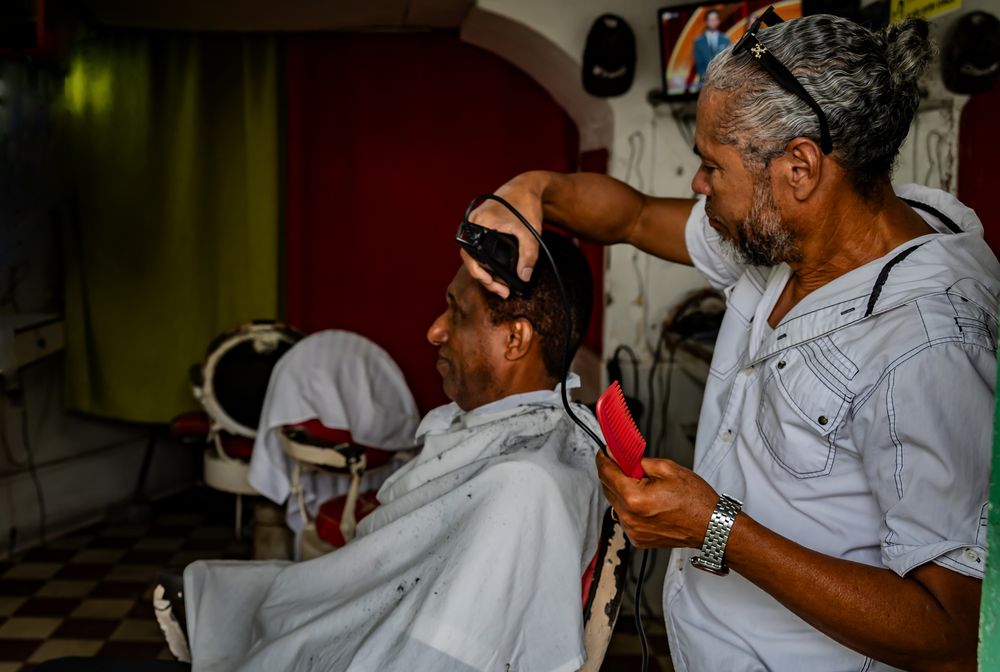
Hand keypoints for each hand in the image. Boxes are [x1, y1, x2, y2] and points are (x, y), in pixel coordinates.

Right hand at [464, 176, 544, 297]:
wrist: (527, 187)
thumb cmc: (527, 206)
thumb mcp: (531, 232)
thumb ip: (528, 256)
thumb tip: (523, 277)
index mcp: (479, 223)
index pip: (473, 257)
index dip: (483, 275)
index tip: (498, 287)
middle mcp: (472, 223)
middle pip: (471, 259)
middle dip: (486, 278)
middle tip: (502, 292)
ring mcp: (475, 224)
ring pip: (475, 255)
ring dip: (486, 271)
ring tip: (501, 286)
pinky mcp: (481, 226)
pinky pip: (479, 248)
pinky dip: (488, 261)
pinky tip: (498, 272)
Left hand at [595, 451, 719, 548]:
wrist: (711, 526)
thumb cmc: (696, 501)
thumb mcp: (668, 468)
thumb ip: (638, 461)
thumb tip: (620, 455)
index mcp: (635, 498)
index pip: (606, 473)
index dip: (603, 459)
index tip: (604, 452)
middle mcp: (630, 517)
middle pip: (607, 488)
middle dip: (612, 473)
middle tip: (624, 463)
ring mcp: (633, 531)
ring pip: (614, 503)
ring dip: (621, 490)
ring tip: (641, 484)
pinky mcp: (637, 539)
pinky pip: (624, 517)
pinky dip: (629, 506)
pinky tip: (645, 501)